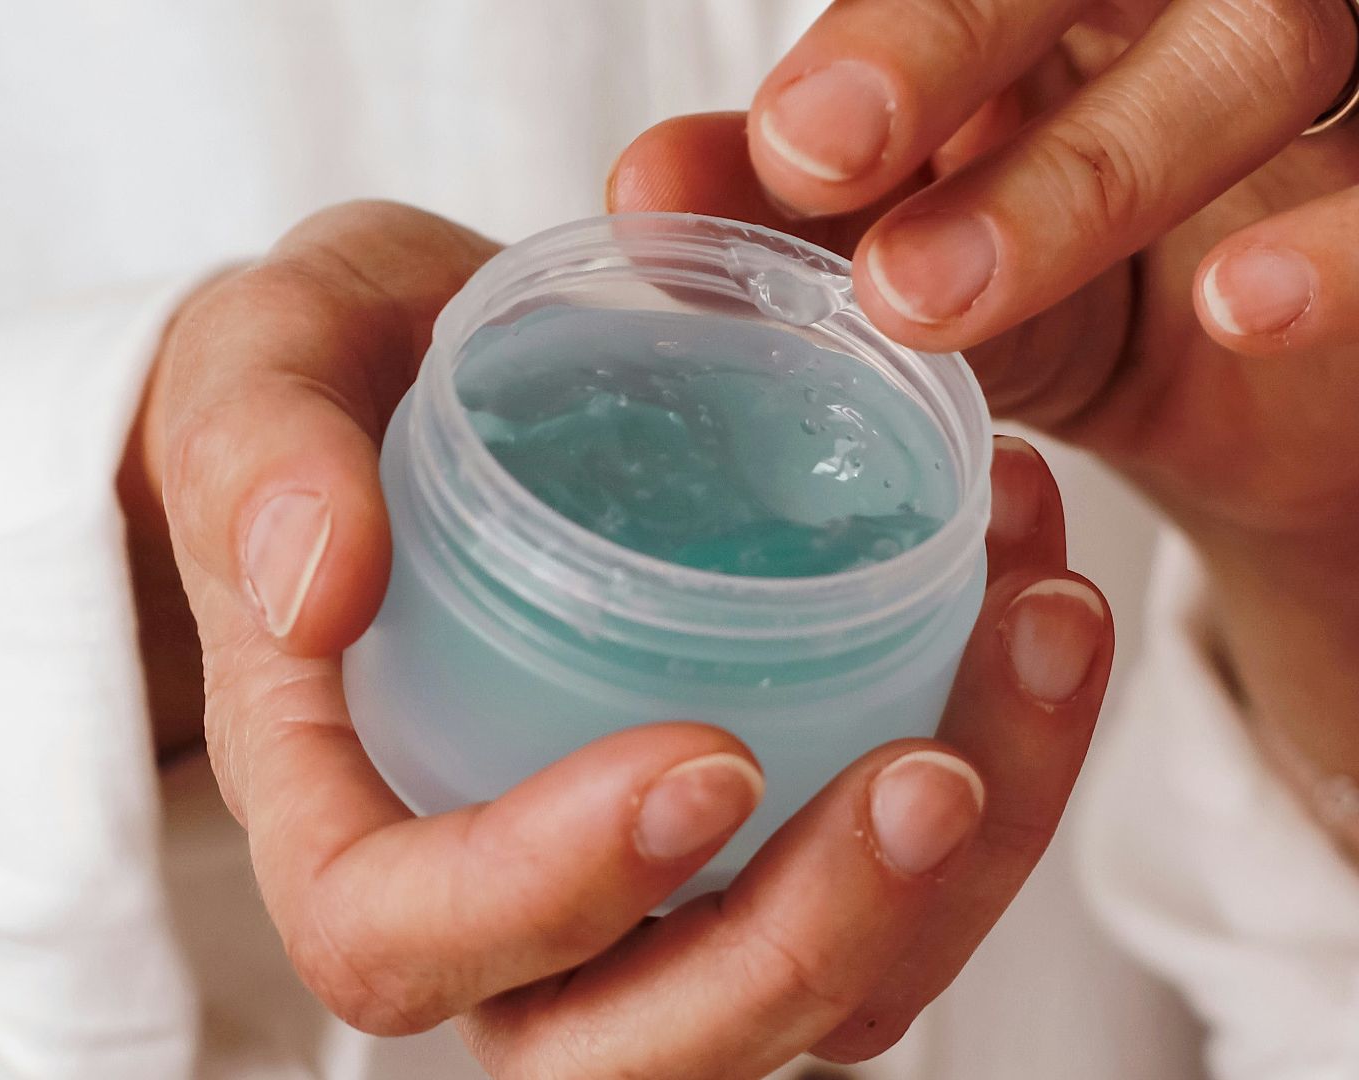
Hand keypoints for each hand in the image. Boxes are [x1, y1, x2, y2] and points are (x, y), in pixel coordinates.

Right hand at [121, 200, 1113, 1076]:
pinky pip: (878, 887)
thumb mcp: (256, 365)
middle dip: (795, 953)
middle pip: (621, 1048)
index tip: (705, 756)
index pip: (398, 938)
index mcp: (332, 800)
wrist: (418, 367)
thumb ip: (259, 456)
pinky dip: (999, 769)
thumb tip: (320, 580)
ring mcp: (625, 877)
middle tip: (934, 774)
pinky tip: (1031, 591)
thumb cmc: (318, 383)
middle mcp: (482, 888)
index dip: (548, 899)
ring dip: (950, 875)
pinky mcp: (740, 823)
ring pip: (792, 996)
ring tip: (1039, 630)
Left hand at [610, 0, 1358, 869]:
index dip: (885, 24)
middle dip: (936, 37)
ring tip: (932, 296)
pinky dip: (1341, 244)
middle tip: (810, 150)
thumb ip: (804, 218)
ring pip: (1255, 41)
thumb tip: (641, 195)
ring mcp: (1320, 64)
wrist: (1280, 392)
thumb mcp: (934, 246)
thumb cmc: (1088, 280)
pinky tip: (1246, 303)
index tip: (775, 134)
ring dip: (1086, 171)